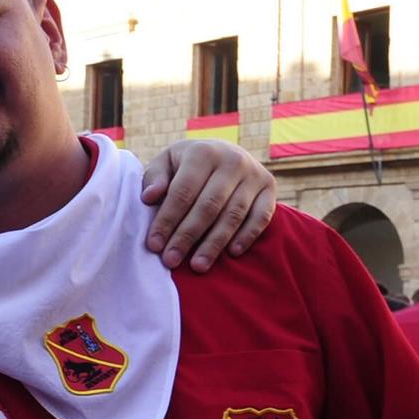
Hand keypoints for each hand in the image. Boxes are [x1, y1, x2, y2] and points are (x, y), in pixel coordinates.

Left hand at [139, 139, 277, 271]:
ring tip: (198, 266)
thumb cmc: (186, 165)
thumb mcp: (166, 163)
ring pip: (233, 214)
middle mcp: (232, 160)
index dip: (167, 220)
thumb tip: (149, 197)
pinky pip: (261, 216)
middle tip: (171, 260)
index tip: (154, 245)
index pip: (182, 192)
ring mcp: (254, 174)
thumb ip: (154, 178)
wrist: (224, 153)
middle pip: (208, 206)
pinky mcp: (270, 187)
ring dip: (215, 243)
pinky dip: (247, 236)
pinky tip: (232, 253)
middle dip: (187, 236)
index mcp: (203, 152)